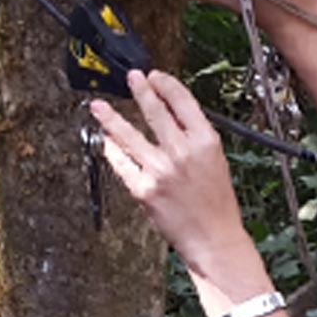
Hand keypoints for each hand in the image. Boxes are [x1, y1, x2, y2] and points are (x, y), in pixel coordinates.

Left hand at [91, 70, 247, 277]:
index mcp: (206, 142)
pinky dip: (112, 150)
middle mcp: (182, 152)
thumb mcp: (216, 162)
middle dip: (140, 90)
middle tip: (131, 79)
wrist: (213, 239)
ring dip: (111, 117)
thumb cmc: (217, 205)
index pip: (182, 101)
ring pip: (128, 134)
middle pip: (155, 111)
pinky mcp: (143, 189)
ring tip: (98, 106)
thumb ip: (194, 139)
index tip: (155, 77)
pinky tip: (107, 142)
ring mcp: (160, 170)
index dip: (166, 85)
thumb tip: (171, 116)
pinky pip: (121, 163)